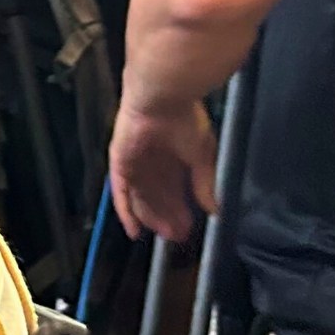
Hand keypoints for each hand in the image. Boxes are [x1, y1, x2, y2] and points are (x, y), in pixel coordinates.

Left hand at [110, 97, 217, 242]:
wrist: (161, 98)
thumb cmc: (184, 120)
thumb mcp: (201, 156)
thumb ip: (204, 184)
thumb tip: (214, 210)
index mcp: (172, 153)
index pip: (175, 187)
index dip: (181, 207)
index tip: (190, 226)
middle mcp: (152, 158)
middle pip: (158, 195)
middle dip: (168, 215)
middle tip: (178, 235)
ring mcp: (134, 161)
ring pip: (142, 197)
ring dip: (152, 217)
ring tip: (166, 234)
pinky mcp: (119, 162)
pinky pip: (120, 192)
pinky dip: (127, 212)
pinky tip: (134, 231)